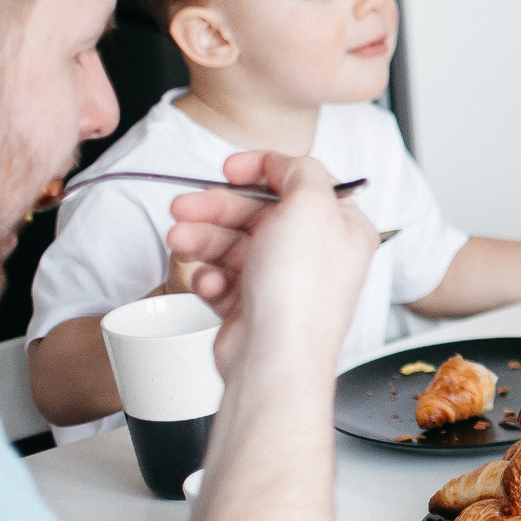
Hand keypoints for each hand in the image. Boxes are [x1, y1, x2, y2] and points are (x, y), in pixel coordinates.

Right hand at [165, 151, 377, 378]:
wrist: (274, 358)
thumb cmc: (300, 289)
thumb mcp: (310, 206)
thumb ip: (301, 171)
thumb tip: (286, 162)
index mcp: (341, 227)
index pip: (300, 183)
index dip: (262, 169)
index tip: (229, 168)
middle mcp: (316, 253)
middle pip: (258, 213)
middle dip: (216, 207)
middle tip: (182, 206)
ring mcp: (284, 281)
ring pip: (233, 245)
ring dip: (202, 238)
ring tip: (179, 239)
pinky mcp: (254, 306)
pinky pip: (224, 279)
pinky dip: (211, 278)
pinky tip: (209, 284)